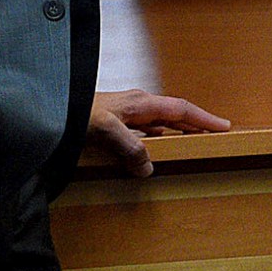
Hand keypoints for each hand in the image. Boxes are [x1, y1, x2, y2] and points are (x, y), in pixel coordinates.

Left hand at [88, 88, 231, 177]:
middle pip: (174, 114)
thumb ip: (130, 148)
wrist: (47, 110)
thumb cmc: (75, 113)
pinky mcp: (113, 124)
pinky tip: (153, 151)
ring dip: (176, 132)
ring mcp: (125, 114)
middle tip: (215, 135)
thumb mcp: (105, 130)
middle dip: (196, 124)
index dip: (204, 118)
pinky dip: (156, 141)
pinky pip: (143, 132)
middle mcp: (136, 105)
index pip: (181, 109)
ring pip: (159, 124)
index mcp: (140, 102)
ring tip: (190, 144)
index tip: (224, 126)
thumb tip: (149, 167)